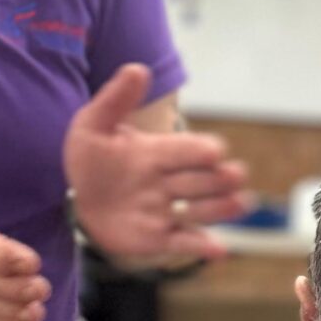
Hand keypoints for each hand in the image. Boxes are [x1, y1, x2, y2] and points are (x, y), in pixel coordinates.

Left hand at [64, 64, 248, 264]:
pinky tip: (218, 251)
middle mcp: (168, 182)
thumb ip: (116, 99)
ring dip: (221, 208)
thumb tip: (138, 69)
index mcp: (158, 152)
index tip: (214, 151)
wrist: (78, 196)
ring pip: (200, 210)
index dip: (200, 150)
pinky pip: (183, 243)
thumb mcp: (94, 124)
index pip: (186, 150)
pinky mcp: (158, 238)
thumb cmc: (91, 157)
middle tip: (236, 176)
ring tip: (242, 204)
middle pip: (201, 180)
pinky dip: (202, 247)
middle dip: (219, 178)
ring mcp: (165, 211)